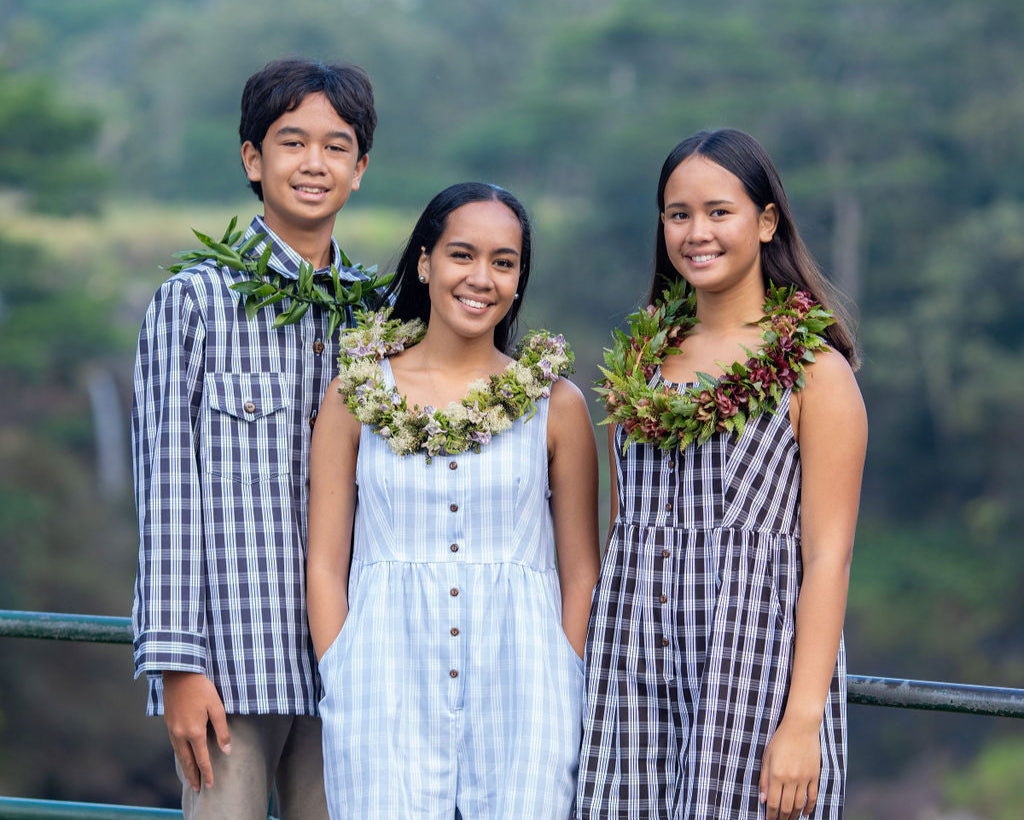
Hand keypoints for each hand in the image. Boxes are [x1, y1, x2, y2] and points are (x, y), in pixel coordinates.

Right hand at [161, 671, 230, 791]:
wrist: (179, 674)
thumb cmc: (201, 688)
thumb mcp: (216, 706)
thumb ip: (222, 729)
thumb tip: (226, 749)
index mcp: (194, 732)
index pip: (202, 758)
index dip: (207, 772)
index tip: (210, 784)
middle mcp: (180, 734)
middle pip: (187, 761)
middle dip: (193, 776)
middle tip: (198, 789)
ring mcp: (172, 730)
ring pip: (179, 755)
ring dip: (185, 768)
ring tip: (190, 778)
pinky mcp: (168, 724)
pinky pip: (174, 746)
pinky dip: (179, 756)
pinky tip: (183, 757)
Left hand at [759, 718, 820, 818]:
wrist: (801, 727)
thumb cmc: (780, 740)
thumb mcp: (767, 757)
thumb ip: (764, 779)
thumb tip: (763, 800)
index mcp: (776, 774)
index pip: (773, 802)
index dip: (771, 815)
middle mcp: (791, 779)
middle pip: (786, 806)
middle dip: (782, 818)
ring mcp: (804, 778)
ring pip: (799, 804)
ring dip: (794, 815)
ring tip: (789, 819)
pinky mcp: (814, 776)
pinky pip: (812, 796)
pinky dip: (809, 807)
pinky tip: (805, 813)